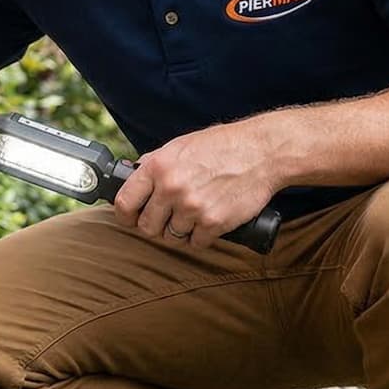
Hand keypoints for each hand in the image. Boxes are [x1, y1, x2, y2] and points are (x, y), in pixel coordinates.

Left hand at [111, 121, 278, 248]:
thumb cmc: (223, 145)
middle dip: (156, 226)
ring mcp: (192, 208)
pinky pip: (196, 243)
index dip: (125, 216)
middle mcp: (171, 188)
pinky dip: (202, 237)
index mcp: (158, 167)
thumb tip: (133, 174)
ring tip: (194, 215)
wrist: (263, 152)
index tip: (130, 219)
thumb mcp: (181, 145)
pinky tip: (209, 222)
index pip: (125, 203)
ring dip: (181, 231)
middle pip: (147, 227)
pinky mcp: (213, 223)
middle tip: (168, 219)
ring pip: (172, 237)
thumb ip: (156, 162)